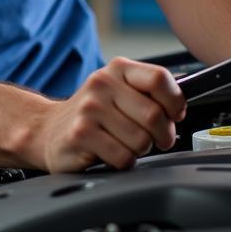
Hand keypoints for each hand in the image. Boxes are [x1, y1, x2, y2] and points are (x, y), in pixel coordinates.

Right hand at [32, 57, 186, 171]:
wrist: (47, 130)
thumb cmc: (93, 114)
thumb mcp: (119, 92)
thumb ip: (149, 92)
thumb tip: (183, 99)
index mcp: (118, 69)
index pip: (159, 78)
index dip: (175, 102)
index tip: (175, 115)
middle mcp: (102, 83)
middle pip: (154, 115)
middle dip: (162, 136)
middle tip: (154, 140)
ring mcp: (90, 108)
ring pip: (141, 140)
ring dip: (139, 150)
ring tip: (124, 144)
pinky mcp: (81, 134)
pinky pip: (123, 157)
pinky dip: (123, 162)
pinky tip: (110, 154)